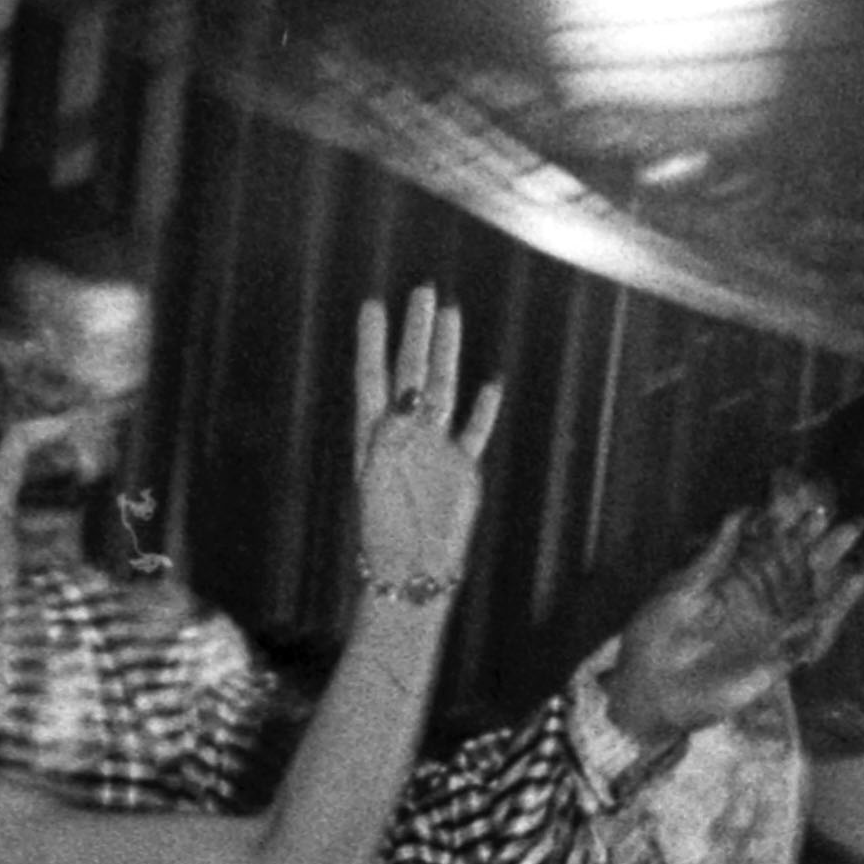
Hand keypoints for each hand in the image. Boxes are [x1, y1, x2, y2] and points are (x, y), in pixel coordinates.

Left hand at [347, 286, 502, 615]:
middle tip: (422, 290)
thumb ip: (392, 438)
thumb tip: (409, 401)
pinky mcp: (461, 471)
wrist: (412, 572)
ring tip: (453, 316)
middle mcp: (405, 434)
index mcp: (375, 434)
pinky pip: (474, 431)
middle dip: (416, 331)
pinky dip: (483, 408)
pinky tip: (491, 382)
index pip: (373, 375)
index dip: (372, 341)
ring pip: (444, 389)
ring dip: (447, 353)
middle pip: (412, 371)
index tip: (372, 304)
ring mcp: (435, 449)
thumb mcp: (380, 480)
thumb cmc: (385, 530)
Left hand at [576, 480, 863, 766]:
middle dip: (820, 537)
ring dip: (833, 561)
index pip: (765, 542)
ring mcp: (771, 624)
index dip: (787, 519)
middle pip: (796, 561)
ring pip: (811, 588)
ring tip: (854, 533)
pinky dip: (838, 603)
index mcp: (730, 577)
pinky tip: (857, 578)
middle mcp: (756, 598)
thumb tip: (739, 511)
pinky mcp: (782, 653)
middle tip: (844, 510)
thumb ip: (714, 555)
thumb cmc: (656, 637)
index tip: (808, 494)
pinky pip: (816, 627)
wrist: (655, 690)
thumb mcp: (681, 588)